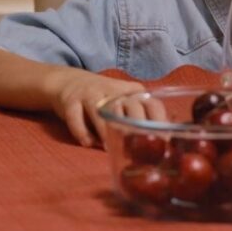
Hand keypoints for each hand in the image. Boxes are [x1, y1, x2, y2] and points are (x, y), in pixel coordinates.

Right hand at [42, 68, 165, 147]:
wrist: (67, 82)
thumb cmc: (102, 98)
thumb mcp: (123, 100)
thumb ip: (140, 115)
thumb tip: (163, 141)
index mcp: (130, 92)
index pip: (151, 103)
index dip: (159, 122)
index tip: (164, 142)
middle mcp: (112, 90)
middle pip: (129, 106)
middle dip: (135, 126)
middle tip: (138, 148)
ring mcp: (90, 94)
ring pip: (101, 111)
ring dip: (106, 131)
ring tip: (110, 148)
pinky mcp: (71, 101)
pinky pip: (75, 116)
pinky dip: (81, 131)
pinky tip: (87, 143)